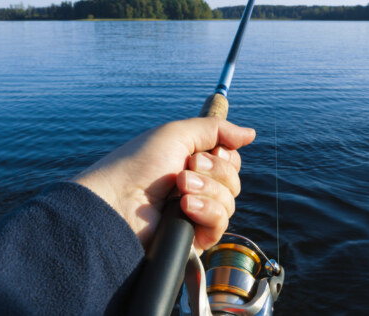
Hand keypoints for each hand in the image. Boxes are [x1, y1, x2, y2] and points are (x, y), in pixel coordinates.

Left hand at [74, 117, 255, 251]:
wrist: (117, 201)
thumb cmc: (140, 164)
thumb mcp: (178, 134)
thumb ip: (216, 130)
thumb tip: (251, 134)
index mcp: (192, 163)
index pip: (230, 160)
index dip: (224, 154)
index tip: (202, 151)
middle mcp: (196, 187)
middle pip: (234, 179)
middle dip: (214, 170)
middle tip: (186, 169)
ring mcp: (195, 214)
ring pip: (230, 201)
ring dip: (207, 190)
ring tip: (179, 189)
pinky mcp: (194, 238)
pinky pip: (221, 225)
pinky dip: (207, 212)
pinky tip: (185, 208)